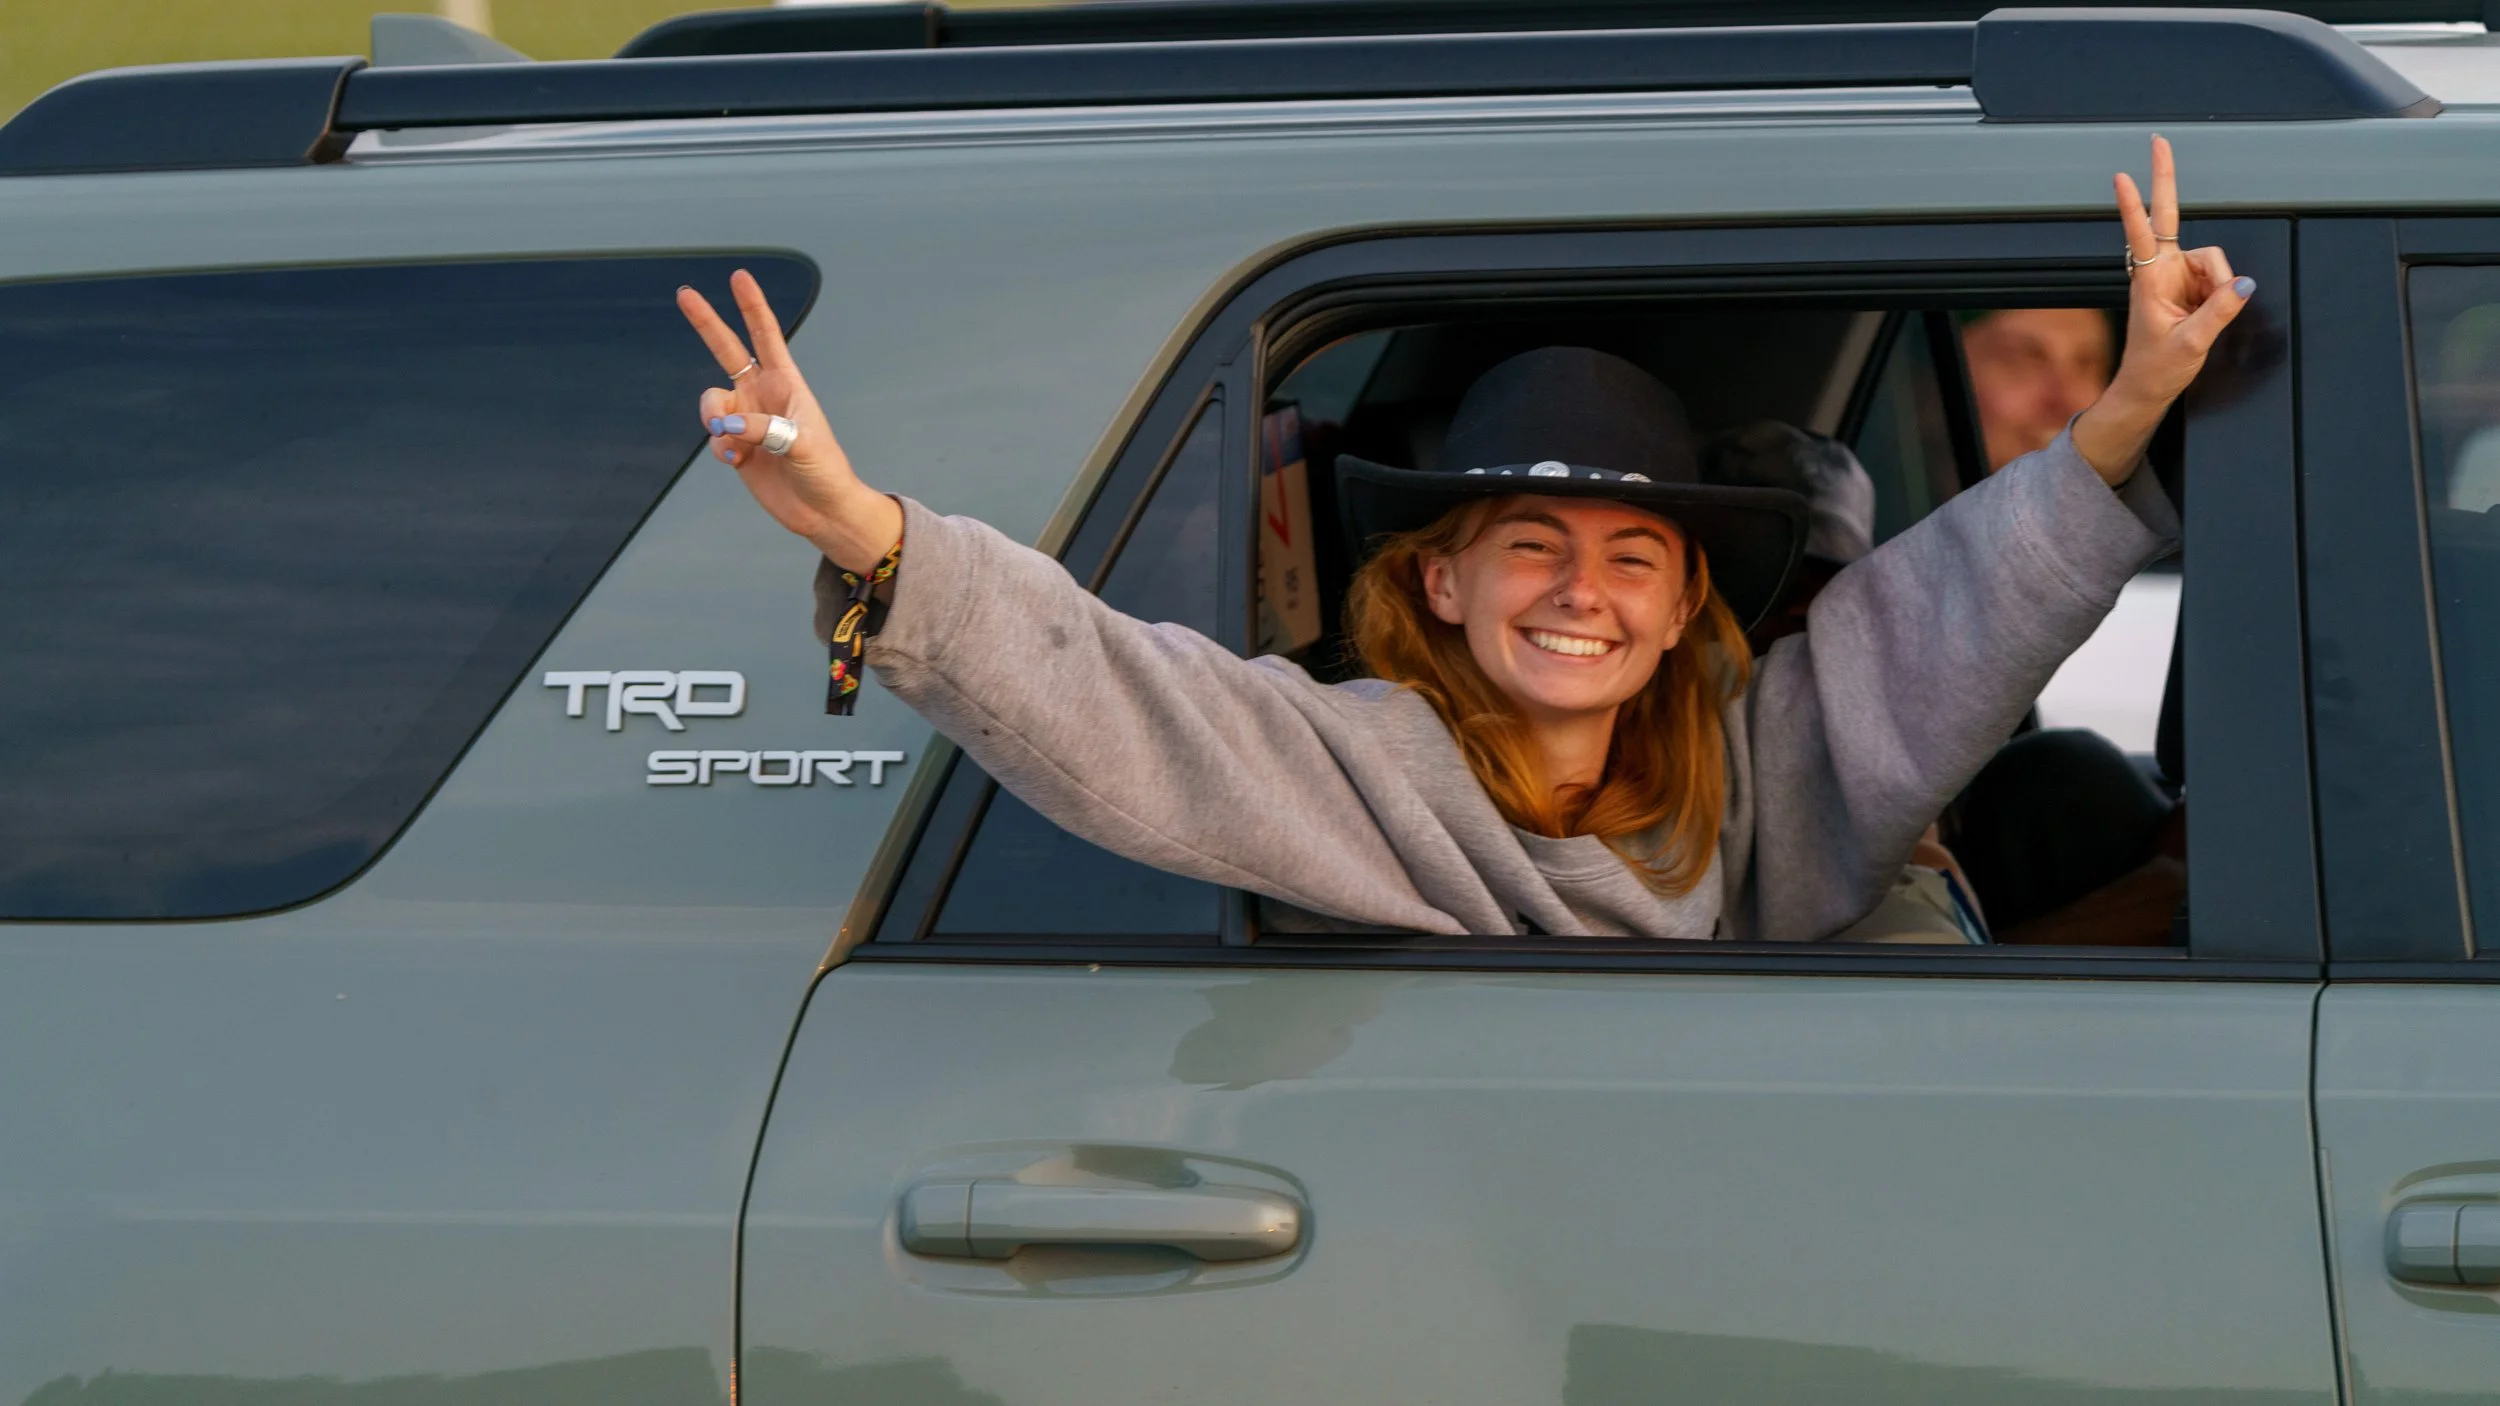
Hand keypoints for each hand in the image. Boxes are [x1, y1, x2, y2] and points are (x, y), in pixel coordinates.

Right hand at [678, 271, 901, 570]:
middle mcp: (762, 395)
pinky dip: (719, 448)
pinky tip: (737, 462)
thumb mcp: (802, 445)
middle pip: (727, 350)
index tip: (740, 277)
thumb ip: (764, 430)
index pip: (765, 336)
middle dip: (707, 322)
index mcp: (786, 383)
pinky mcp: (736, 448)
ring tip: (733, 443)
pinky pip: (713, 438)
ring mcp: (747, 420)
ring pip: (711, 404)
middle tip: (685, 293)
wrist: (821, 511)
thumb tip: (725, 427)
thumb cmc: (825, 471)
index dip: (752, 306)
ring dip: (713, 419)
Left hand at [2071, 135, 2254, 483]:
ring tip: (2203, 317)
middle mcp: (2161, 271)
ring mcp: (2176, 276)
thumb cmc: (2156, 368)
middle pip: (2171, 219)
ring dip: (2218, 285)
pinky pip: (2219, 277)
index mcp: (2149, 282)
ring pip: (2213, 259)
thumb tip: (2243, 284)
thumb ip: (2218, 313)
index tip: (2120, 177)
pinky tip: (2209, 314)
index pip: (2141, 235)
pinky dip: (2222, 293)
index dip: (2134, 205)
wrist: (2148, 389)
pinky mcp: (2189, 285)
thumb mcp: (2191, 345)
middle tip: (2158, 141)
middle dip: (2165, 179)